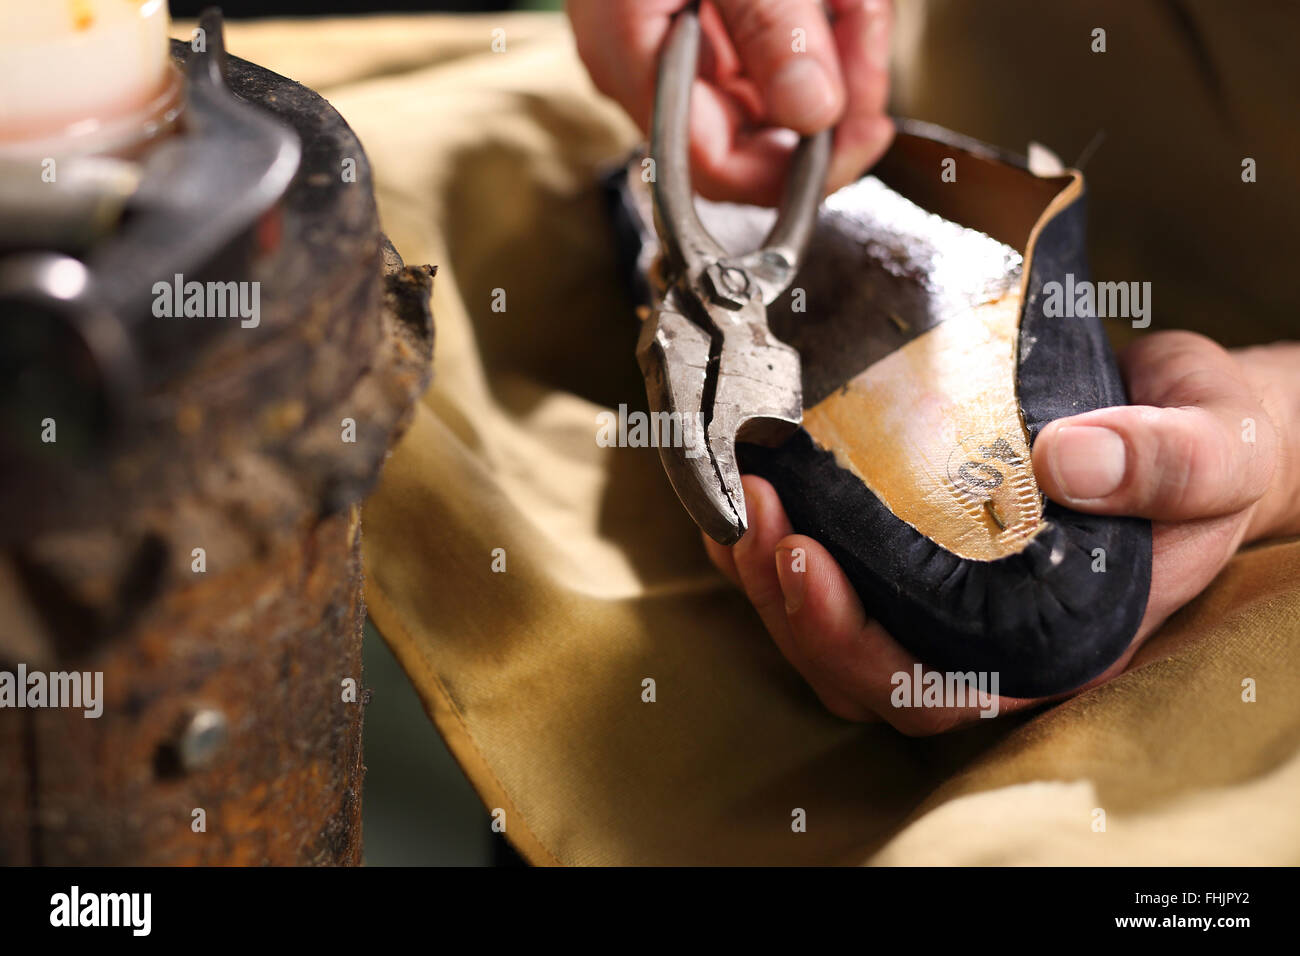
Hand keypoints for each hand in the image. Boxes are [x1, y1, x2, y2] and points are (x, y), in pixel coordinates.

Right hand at [567, 0, 894, 205]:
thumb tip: (815, 113)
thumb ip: (770, 27)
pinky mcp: (699, 16)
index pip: (714, 166)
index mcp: (632, 53)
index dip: (793, 169)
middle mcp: (644, 62)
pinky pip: (762, 49)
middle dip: (828, 95)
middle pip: (750, 134)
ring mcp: (670, 40)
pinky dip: (811, 25)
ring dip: (829, 52)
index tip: (861, 133)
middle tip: (870, 34)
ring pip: (767, 93)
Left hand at [704, 332, 1299, 733]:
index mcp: (1050, 642)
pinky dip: (776, 534)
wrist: (1188, 413)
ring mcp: (943, 590)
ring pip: (828, 626)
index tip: (805, 558)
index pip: (934, 687)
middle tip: (754, 517)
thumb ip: (1168, 462)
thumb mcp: (1218, 447)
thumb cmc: (1210, 445)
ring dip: (765, 573)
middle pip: (857, 667)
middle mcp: (983, 633)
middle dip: (787, 603)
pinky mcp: (915, 540)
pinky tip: (751, 481)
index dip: (853, 641)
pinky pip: (832, 564)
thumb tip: (1067, 461)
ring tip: (738, 498)